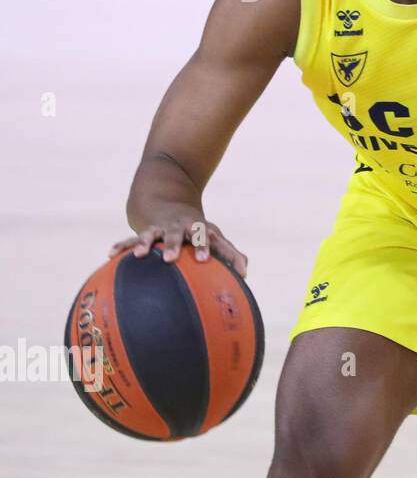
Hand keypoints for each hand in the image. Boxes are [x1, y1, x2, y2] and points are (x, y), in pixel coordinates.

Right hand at [109, 216, 247, 276]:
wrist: (169, 204)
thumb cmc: (198, 229)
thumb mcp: (215, 237)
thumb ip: (231, 254)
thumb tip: (245, 273)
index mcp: (196, 228)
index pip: (202, 236)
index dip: (203, 246)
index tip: (204, 259)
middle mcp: (176, 226)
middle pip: (175, 233)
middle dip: (172, 244)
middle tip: (170, 258)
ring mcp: (158, 228)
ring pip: (150, 234)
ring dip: (144, 243)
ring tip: (137, 254)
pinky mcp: (142, 232)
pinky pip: (129, 239)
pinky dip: (121, 245)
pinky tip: (111, 254)